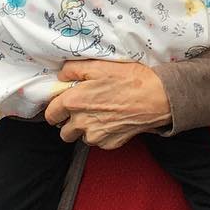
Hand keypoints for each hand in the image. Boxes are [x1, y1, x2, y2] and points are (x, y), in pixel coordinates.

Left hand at [43, 60, 171, 148]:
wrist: (158, 97)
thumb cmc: (131, 79)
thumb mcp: (100, 65)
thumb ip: (74, 69)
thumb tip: (62, 75)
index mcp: (74, 102)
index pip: (50, 113)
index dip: (57, 108)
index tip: (67, 103)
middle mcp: (80, 122)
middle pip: (63, 130)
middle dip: (70, 122)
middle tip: (86, 109)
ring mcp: (95, 136)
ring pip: (81, 137)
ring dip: (86, 129)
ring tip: (102, 115)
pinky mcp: (109, 143)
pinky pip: (99, 142)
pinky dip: (103, 134)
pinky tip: (115, 121)